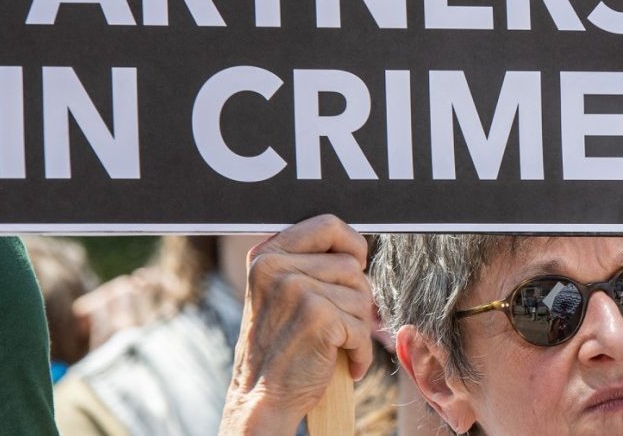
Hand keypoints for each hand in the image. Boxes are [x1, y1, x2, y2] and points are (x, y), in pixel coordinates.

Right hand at [220, 215, 375, 435]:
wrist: (260, 399)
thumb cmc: (277, 350)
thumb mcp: (279, 295)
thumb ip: (306, 265)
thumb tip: (357, 247)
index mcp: (266, 256)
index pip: (327, 224)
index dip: (352, 244)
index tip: (357, 265)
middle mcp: (277, 268)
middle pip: (351, 265)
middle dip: (357, 298)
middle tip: (342, 325)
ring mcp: (297, 290)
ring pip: (361, 296)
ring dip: (359, 327)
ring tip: (337, 346)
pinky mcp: (317, 316)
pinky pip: (362, 328)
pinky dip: (361, 352)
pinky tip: (347, 364)